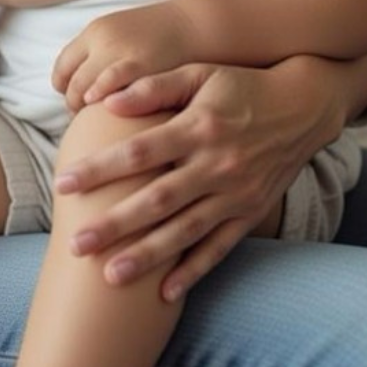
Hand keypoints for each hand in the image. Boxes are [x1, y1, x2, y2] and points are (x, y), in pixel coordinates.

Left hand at [52, 2, 194, 112]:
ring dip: (82, 109)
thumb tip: (80, 82)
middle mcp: (101, 40)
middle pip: (69, 82)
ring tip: (94, 121)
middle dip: (72, 103)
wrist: (195, 25)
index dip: (64, 87)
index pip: (62, 66)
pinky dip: (99, 104)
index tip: (75, 100)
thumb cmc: (160, 36)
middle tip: (83, 117)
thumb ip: (99, 54)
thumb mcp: (122, 33)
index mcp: (95, 31)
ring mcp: (117, 53)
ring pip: (81, 91)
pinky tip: (109, 115)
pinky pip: (104, 90)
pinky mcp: (137, 67)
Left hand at [55, 58, 351, 300]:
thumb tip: (107, 100)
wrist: (303, 108)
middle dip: (115, 224)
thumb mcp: (199, 73)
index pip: (140, 151)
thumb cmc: (240, 86)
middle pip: (158, 200)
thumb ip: (154, 87)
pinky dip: (194, 271)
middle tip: (75, 244)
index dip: (101, 168)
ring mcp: (235, 194)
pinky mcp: (250, 213)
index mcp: (198, 127)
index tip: (63, 184)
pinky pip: (219, 247)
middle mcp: (217, 164)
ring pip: (185, 231)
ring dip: (147, 256)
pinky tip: (165, 293)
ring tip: (110, 277)